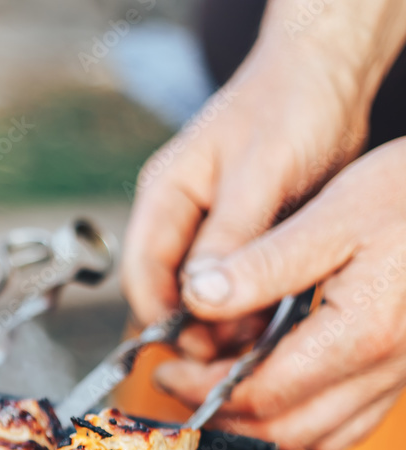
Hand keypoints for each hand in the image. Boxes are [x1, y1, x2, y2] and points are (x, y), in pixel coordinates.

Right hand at [122, 37, 372, 353]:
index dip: (161, 316)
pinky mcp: (236, 239)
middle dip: (192, 327)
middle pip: (166, 291)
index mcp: (163, 196)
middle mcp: (177, 217)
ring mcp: (205, 229)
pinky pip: (229, 286)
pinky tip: (265, 322)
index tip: (193, 347)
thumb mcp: (258, 174)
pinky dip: (244, 308)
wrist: (328, 75)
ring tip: (251, 341)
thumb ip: (227, 235)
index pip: (141, 272)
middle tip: (227, 355)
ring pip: (198, 294)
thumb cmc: (290, 106)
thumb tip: (198, 294)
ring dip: (220, 322)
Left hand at [154, 138, 405, 449]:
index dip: (203, 391)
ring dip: (259, 429)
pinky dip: (303, 424)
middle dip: (222, 418)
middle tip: (181, 386)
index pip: (260, 394)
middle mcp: (384, 368)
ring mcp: (397, 377)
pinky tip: (274, 391)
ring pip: (316, 440)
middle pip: (283, 432)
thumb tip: (197, 295)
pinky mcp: (401, 374)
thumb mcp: (334, 213)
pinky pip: (347, 427)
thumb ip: (262, 263)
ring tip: (217, 391)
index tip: (168, 372)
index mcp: (360, 334)